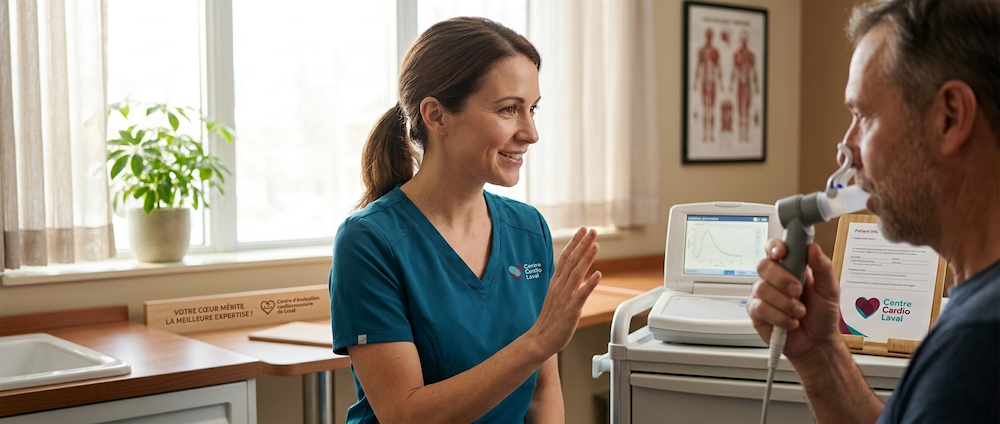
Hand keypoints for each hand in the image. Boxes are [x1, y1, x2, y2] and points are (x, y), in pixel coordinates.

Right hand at [527, 226, 601, 355]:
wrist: (540, 338)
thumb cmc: (550, 319)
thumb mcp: (555, 296)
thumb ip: (563, 283)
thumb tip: (572, 272)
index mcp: (556, 282)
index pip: (565, 257)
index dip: (574, 242)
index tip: (582, 230)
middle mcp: (560, 287)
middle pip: (571, 261)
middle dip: (582, 244)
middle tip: (591, 230)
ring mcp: (565, 297)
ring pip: (576, 273)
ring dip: (586, 258)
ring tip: (596, 244)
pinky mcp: (572, 310)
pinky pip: (582, 294)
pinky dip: (590, 283)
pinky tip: (598, 274)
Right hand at [746, 239, 841, 361]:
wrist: (817, 343)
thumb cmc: (822, 315)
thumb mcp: (830, 290)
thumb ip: (823, 268)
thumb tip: (813, 248)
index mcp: (790, 268)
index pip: (775, 249)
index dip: (774, 247)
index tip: (782, 253)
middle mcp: (774, 279)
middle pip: (764, 265)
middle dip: (782, 279)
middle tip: (798, 291)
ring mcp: (763, 295)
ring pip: (762, 288)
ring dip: (785, 303)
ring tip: (799, 312)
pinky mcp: (757, 313)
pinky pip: (760, 308)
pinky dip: (778, 317)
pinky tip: (790, 322)